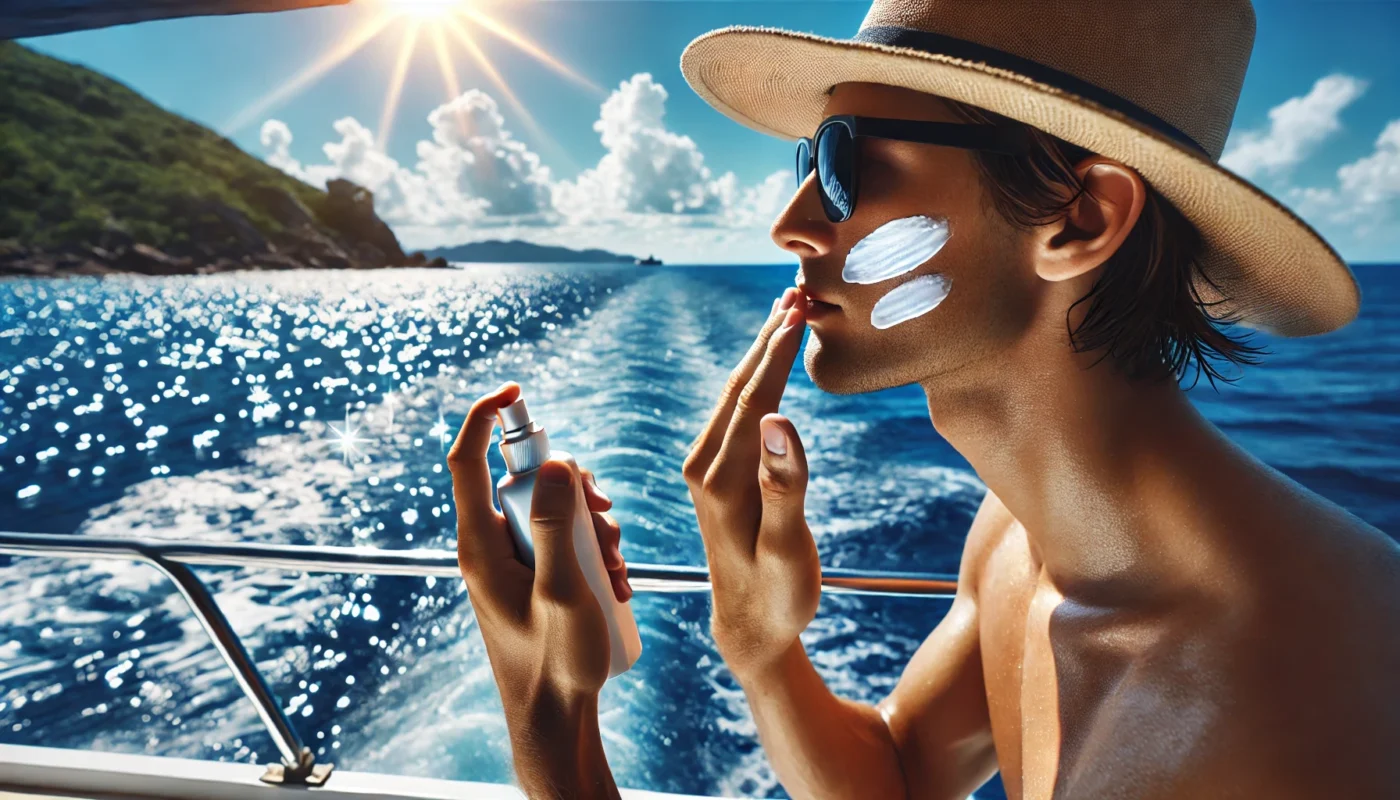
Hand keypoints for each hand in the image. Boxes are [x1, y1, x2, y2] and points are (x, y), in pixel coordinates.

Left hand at [448, 381, 627, 798]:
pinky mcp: (529, 577)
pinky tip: (611, 579)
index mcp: (480, 544)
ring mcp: (509, 562)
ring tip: (615, 565)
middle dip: (574, 489)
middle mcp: (489, 547)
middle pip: (525, 481)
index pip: (466, 460)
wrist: (554, 718)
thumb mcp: (563, 591)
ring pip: (549, 510)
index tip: (515, 391)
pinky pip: (558, 540)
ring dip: (590, 525)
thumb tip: (556, 463)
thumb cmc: (556, 664)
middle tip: (606, 518)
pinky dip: (589, 549)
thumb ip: (556, 526)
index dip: (484, 417)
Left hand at [682, 288, 821, 680]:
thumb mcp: (785, 551)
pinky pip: (734, 414)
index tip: (801, 308)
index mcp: (721, 479)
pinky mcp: (713, 476)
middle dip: (768, 337)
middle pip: (738, 387)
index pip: (752, 398)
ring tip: (786, 314)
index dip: (778, 351)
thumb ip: (784, 488)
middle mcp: (704, 467)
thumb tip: (780, 421)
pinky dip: (755, 380)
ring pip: (734, 396)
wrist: (747, 629)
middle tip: (797, 292)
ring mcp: (705, 470)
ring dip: (760, 353)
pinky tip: (770, 368)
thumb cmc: (776, 597)